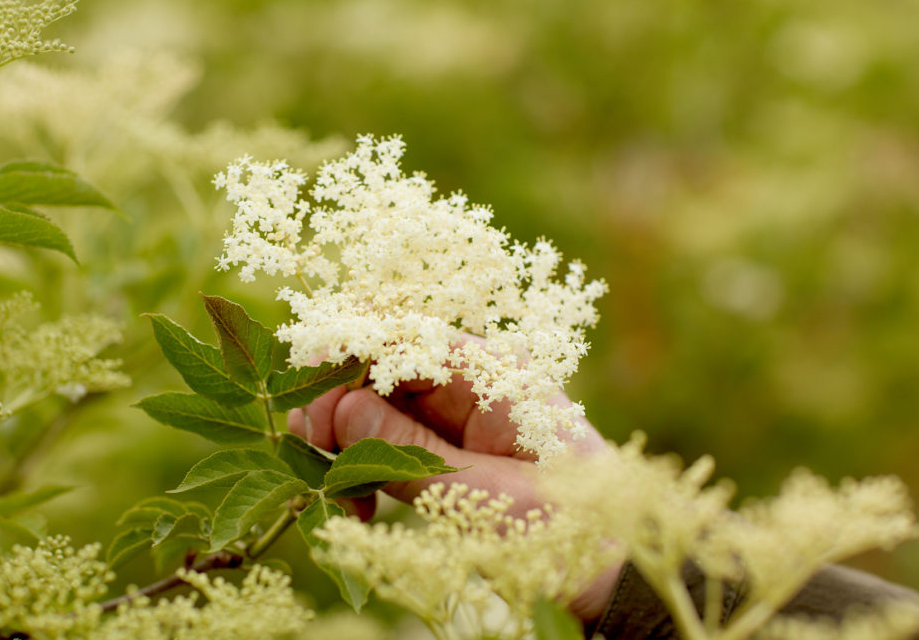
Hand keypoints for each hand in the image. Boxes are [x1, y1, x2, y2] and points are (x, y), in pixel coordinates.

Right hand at [287, 372, 621, 621]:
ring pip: (381, 415)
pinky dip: (367, 473)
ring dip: (346, 446)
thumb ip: (408, 453)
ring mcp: (460, 422)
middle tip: (303, 450)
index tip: (304, 393)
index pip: (406, 341)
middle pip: (384, 375)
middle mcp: (473, 387)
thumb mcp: (482, 495)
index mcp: (493, 374)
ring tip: (331, 495)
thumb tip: (340, 410)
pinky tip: (356, 507)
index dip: (347, 357)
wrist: (615, 576)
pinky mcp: (451, 458)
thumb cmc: (567, 529)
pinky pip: (394, 451)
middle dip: (337, 407)